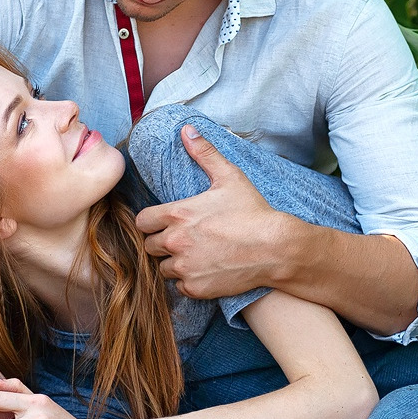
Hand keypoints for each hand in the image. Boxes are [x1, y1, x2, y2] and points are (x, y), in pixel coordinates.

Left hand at [135, 125, 296, 299]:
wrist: (276, 249)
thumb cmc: (253, 212)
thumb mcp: (230, 177)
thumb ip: (204, 153)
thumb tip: (187, 130)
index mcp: (177, 215)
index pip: (142, 222)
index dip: (152, 222)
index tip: (166, 222)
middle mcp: (175, 242)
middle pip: (150, 247)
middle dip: (163, 242)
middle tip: (184, 238)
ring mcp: (185, 267)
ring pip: (163, 268)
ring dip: (174, 262)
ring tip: (195, 255)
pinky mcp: (196, 288)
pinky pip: (179, 286)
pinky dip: (189, 280)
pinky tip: (205, 270)